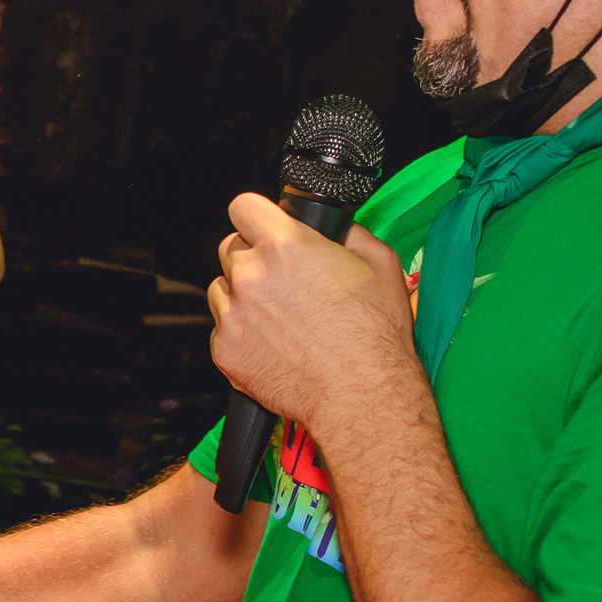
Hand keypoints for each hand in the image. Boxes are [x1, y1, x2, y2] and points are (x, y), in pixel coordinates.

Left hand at [207, 195, 417, 435]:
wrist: (360, 393)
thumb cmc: (373, 335)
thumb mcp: (379, 263)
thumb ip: (349, 233)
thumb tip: (335, 226)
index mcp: (285, 245)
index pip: (244, 207)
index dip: (257, 216)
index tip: (265, 226)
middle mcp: (250, 275)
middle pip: (231, 247)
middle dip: (253, 257)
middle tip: (284, 280)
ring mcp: (233, 313)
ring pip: (222, 288)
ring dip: (243, 295)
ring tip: (281, 316)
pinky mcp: (224, 348)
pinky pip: (223, 328)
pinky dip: (242, 332)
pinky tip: (274, 343)